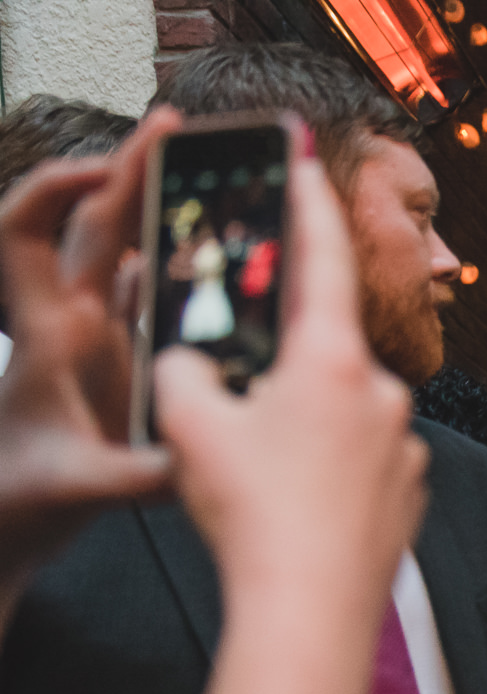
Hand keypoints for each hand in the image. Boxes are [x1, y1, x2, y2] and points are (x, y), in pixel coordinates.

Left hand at [0, 117, 176, 602]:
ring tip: (211, 181)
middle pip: (92, 224)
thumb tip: (200, 467)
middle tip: (179, 128)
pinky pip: (146, 300)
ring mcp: (95, 342)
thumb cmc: (22, 498)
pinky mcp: (117, 365)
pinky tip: (215, 263)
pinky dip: (175, 273)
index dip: (59, 188)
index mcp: (51, 333)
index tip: (109, 170)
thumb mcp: (82, 490)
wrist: (5, 523)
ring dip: (160, 215)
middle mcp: (70, 324)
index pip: (29, 231)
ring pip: (122, 255)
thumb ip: (140, 477)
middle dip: (130, 169)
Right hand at [154, 120, 423, 619]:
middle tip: (238, 403)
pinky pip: (360, 466)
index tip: (305, 162)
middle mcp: (384, 396)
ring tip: (257, 478)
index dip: (309, 204)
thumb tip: (191, 362)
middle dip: (277, 369)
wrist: (309, 614)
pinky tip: (291, 509)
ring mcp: (405, 448)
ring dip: (300, 430)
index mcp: (333, 362)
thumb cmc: (253, 516)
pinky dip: (325, 475)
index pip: (322, 259)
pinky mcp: (411, 494)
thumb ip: (182, 370)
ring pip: (340, 417)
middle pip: (322, 355)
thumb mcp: (187, 426)